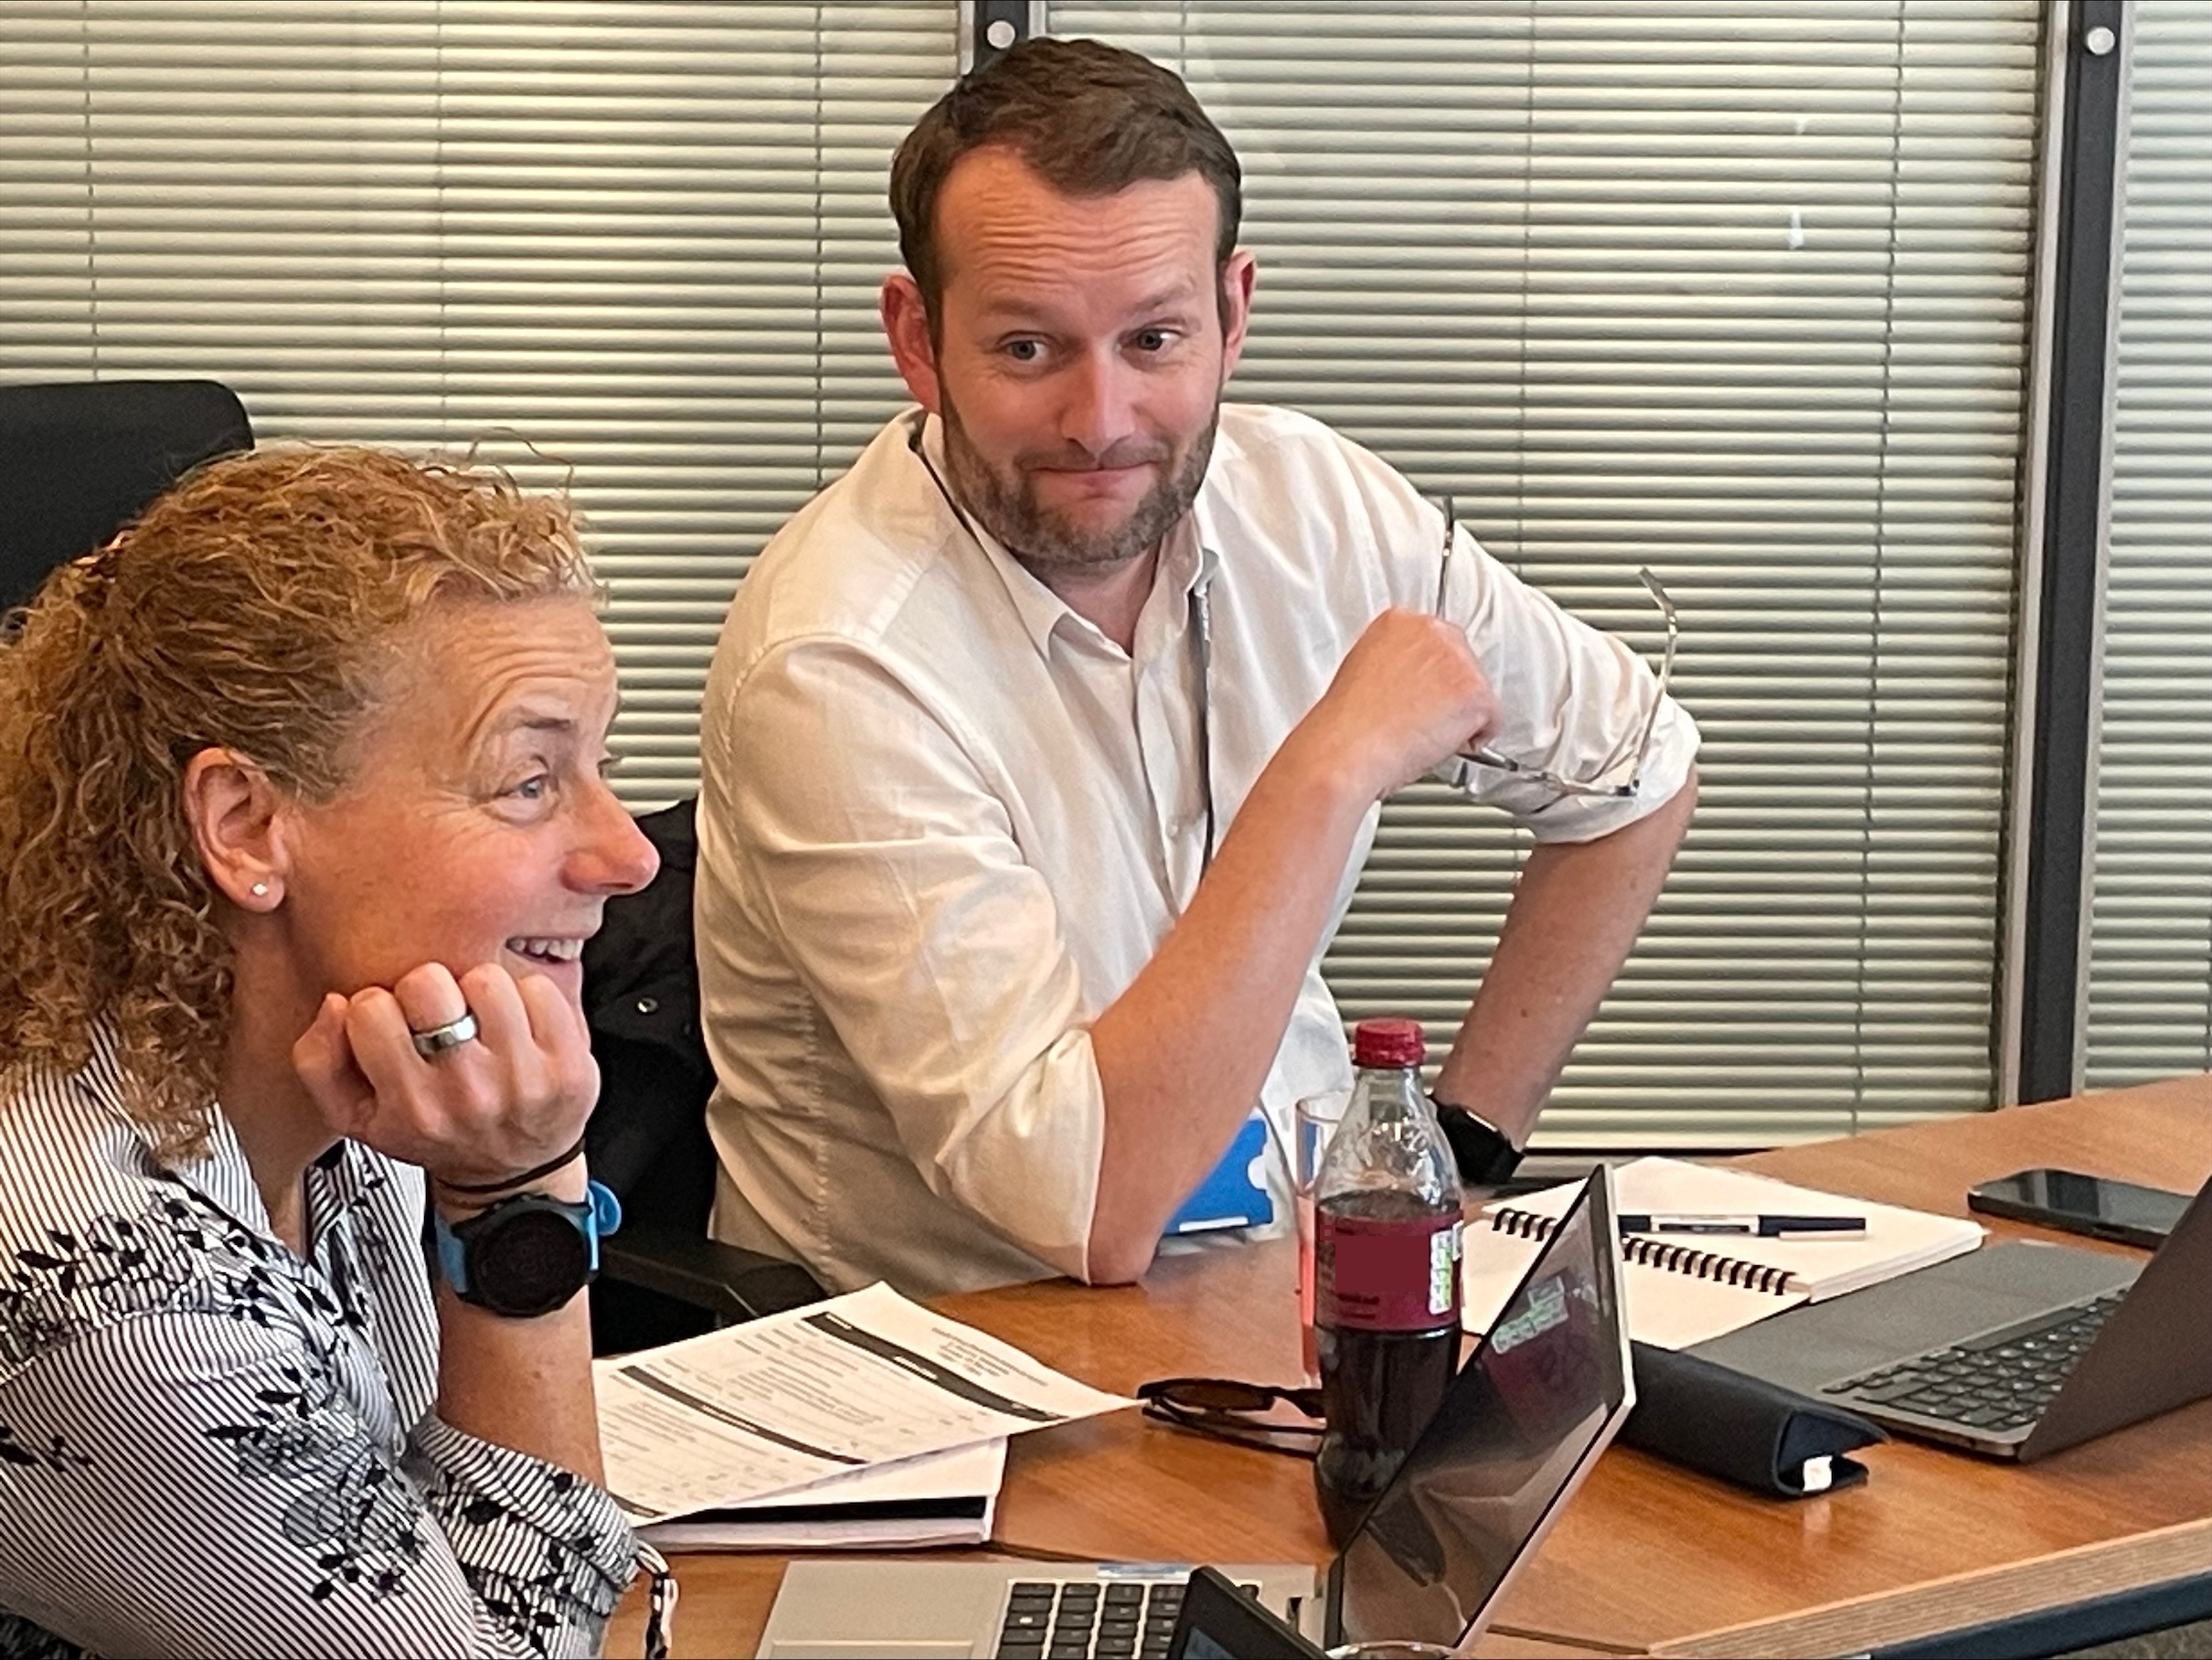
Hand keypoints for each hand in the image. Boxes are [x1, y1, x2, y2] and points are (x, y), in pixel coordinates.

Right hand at [292, 961, 599, 1193]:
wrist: (512, 1176)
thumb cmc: (434, 1134)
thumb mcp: (356, 1119)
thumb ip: (320, 1061)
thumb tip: (336, 1004)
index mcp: (409, 1105)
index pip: (369, 1009)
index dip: (377, 1006)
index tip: (393, 1024)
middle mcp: (466, 1094)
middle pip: (428, 984)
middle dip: (427, 990)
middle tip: (438, 1016)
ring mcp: (523, 1079)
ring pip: (487, 979)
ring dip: (478, 990)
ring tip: (478, 1020)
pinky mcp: (568, 1066)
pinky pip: (540, 989)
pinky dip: (526, 997)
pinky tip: (516, 1026)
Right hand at [1288, 609, 1499, 801]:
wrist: (1347, 749)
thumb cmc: (1347, 725)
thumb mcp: (1363, 672)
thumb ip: (1398, 666)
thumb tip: (1417, 684)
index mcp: (1398, 621)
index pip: (1436, 643)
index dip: (1431, 677)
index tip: (1420, 696)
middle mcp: (1431, 631)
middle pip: (1464, 663)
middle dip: (1450, 694)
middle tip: (1423, 721)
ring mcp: (1457, 659)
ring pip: (1478, 692)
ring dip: (1460, 718)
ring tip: (1423, 735)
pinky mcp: (1476, 691)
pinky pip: (1492, 721)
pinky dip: (1473, 740)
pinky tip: (1438, 744)